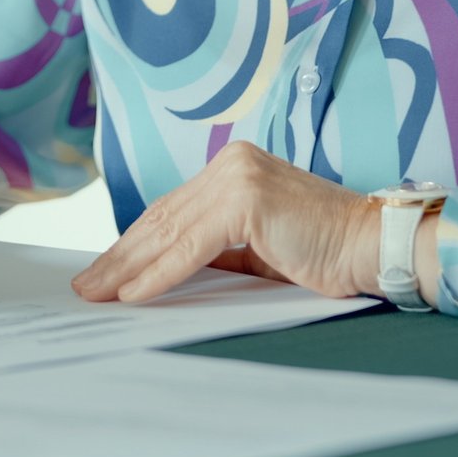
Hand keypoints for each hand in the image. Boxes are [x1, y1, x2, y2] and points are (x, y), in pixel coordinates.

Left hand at [71, 141, 378, 302]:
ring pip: (169, 231)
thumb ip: (217, 250)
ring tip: (98, 292)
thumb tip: (165, 271)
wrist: (371, 247)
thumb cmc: (323, 252)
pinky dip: (159, 273)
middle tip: (86, 286)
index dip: (133, 243)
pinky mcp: (246, 199)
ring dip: (128, 267)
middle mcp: (231, 163)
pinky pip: (191, 247)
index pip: (171, 210)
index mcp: (234, 168)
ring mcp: (238, 177)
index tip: (104, 271)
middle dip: (120, 256)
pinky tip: (133, 292)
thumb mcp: (257, 249)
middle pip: (162, 218)